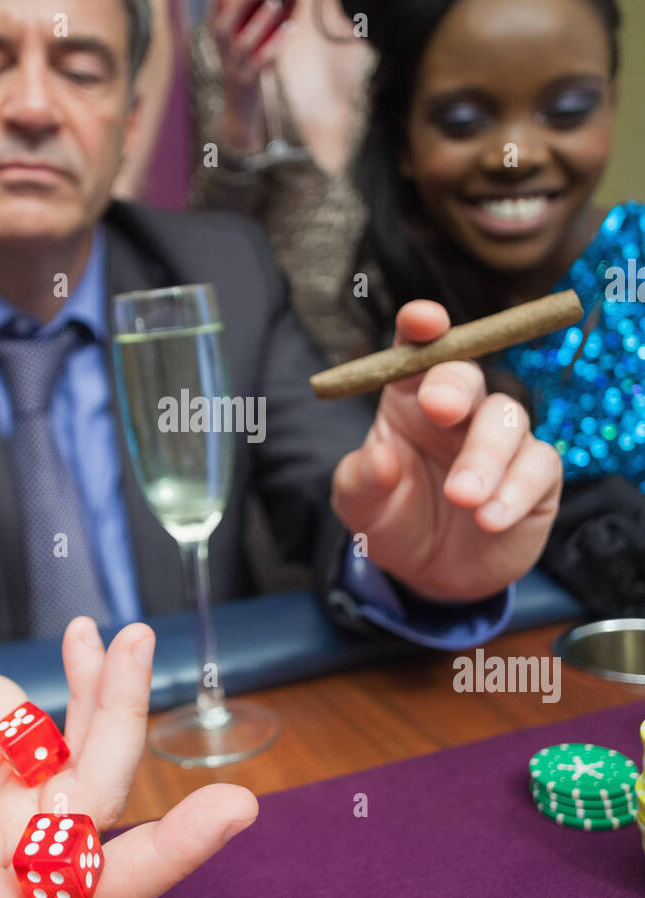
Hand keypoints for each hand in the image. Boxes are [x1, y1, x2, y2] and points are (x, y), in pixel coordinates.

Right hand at [0, 621, 257, 897]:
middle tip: (233, 808)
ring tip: (133, 641)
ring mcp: (33, 816)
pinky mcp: (55, 772)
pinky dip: (105, 692)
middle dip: (168, 846)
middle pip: (95, 879)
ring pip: (106, 790)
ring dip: (127, 714)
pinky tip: (96, 641)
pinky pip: (94, 737)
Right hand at [205, 0, 292, 153]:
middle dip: (234, 7)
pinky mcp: (249, 82)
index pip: (212, 25)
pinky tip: (290, 27)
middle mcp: (223, 59)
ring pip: (243, 43)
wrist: (239, 117)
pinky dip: (276, 42)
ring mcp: (234, 71)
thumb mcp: (240, 60)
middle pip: (222, 30)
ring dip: (259, 21)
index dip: (213, 6)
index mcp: (219, 52)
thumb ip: (246, 36)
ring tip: (274, 2)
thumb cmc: (244, 82)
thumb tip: (267, 8)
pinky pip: (263, 59)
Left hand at [331, 300, 562, 601]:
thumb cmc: (393, 522)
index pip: (417, 351)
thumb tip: (381, 459)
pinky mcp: (536, 474)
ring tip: (461, 499)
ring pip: (507, 419)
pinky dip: (515, 491)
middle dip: (455, 385)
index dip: (422, 327)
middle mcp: (458, 410)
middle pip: (466, 374)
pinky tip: (489, 519)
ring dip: (484, 456)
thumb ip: (360, 481)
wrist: (432, 576)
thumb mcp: (359, 508)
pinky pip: (539, 465)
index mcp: (409, 399)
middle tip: (440, 409)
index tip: (423, 320)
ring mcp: (500, 439)